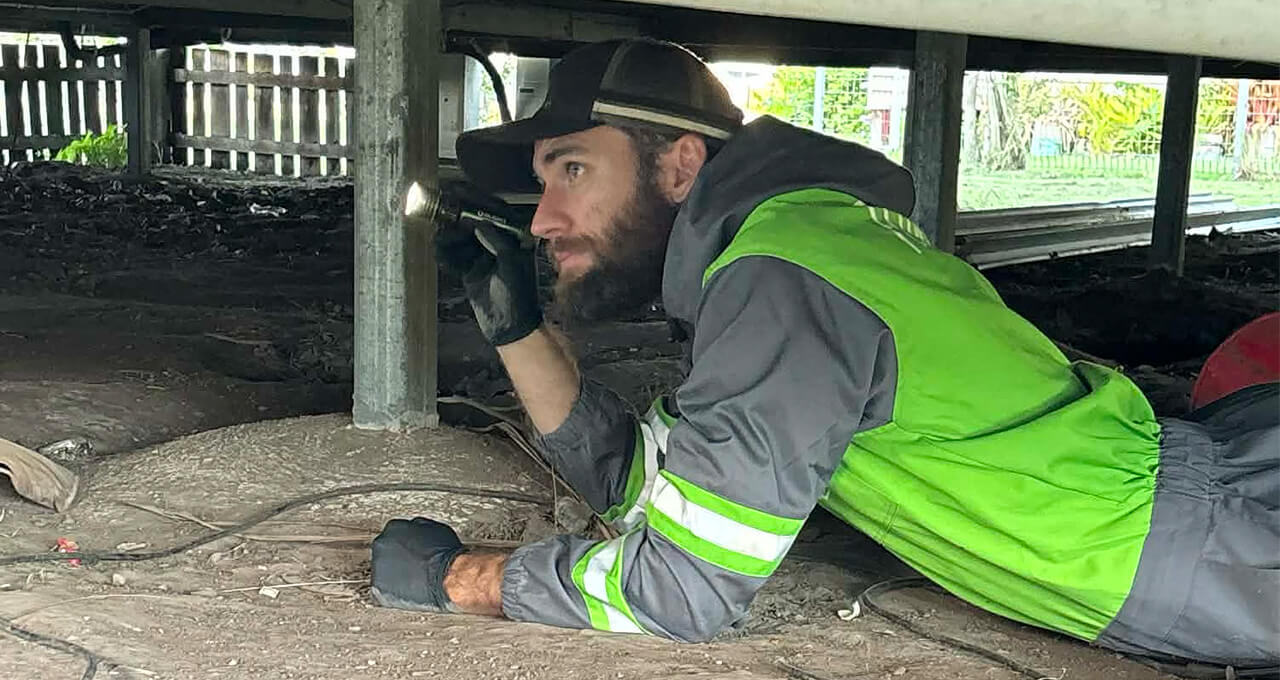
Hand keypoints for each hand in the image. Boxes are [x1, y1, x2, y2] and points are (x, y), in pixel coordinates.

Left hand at [370, 517, 465, 612]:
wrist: (447, 576)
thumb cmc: (445, 553)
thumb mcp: (435, 528)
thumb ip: (418, 527)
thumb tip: (414, 529)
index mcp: (393, 527)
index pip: (393, 535)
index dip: (404, 546)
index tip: (412, 554)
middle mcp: (381, 543)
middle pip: (384, 552)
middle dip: (396, 559)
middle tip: (412, 567)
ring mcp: (378, 566)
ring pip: (383, 572)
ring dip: (394, 576)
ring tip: (412, 580)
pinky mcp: (378, 587)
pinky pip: (382, 590)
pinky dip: (393, 592)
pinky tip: (408, 590)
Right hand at [437, 218, 541, 345]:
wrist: (509, 327)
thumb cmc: (518, 295)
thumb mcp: (511, 264)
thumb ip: (497, 242)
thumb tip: (479, 224)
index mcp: (514, 243)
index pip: (494, 219)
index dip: (477, 211)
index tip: (461, 206)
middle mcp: (499, 249)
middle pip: (475, 230)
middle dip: (459, 228)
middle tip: (444, 224)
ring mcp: (484, 261)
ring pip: (463, 245)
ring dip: (450, 242)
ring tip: (438, 240)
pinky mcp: (471, 274)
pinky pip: (457, 261)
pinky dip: (447, 257)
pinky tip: (440, 254)